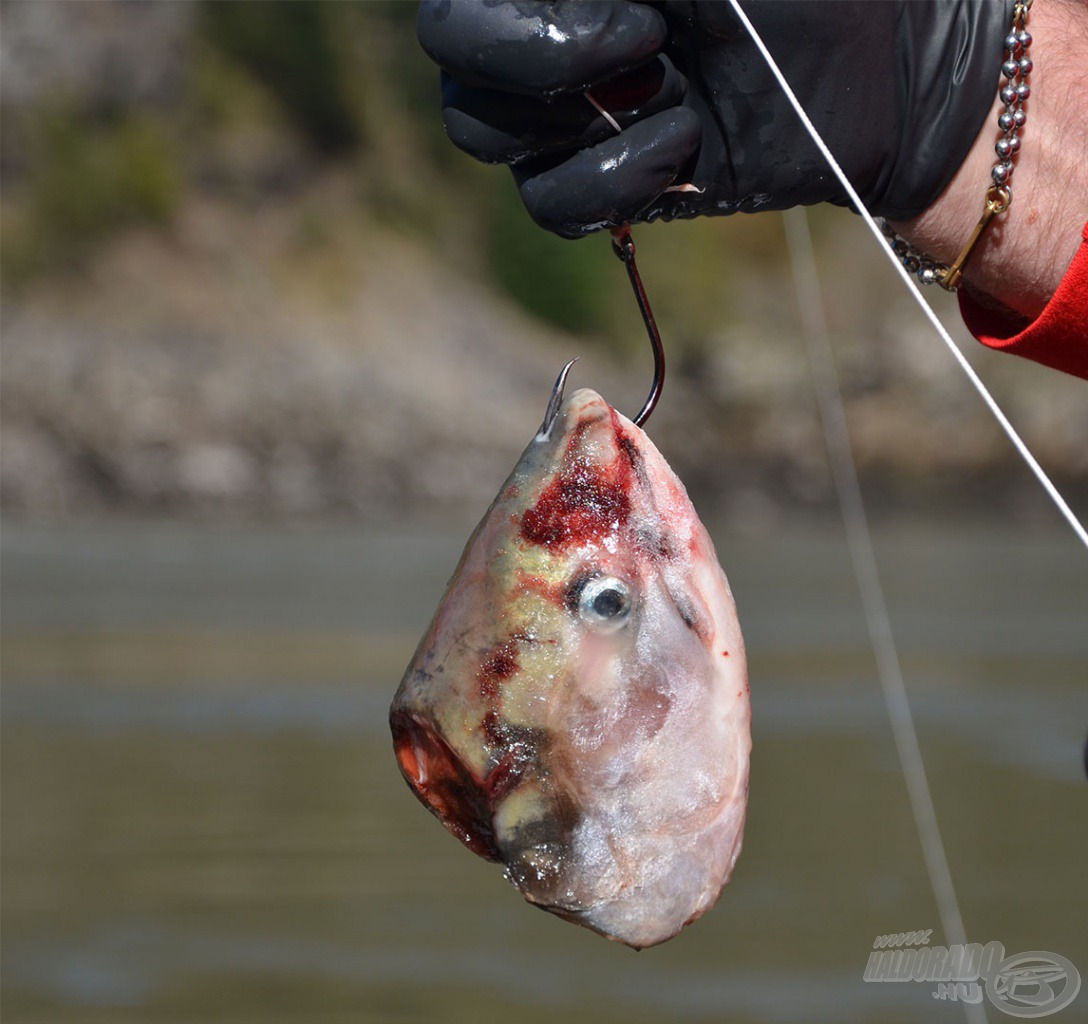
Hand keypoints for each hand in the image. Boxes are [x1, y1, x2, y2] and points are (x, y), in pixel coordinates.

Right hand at [418, 1, 1013, 237]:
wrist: (878, 67)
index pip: (457, 5)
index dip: (516, 14)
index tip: (640, 6)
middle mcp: (545, 40)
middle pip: (456, 70)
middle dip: (540, 62)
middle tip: (648, 43)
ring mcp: (569, 116)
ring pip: (486, 137)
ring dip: (579, 122)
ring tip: (676, 97)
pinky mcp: (603, 184)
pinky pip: (546, 203)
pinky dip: (611, 182)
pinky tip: (683, 149)